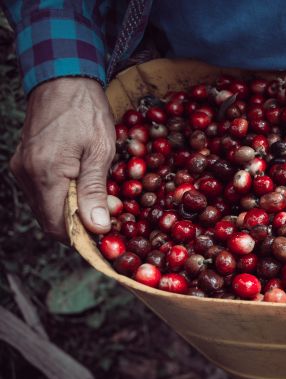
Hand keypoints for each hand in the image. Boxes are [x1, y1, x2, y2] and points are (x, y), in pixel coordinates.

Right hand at [10, 77, 115, 242]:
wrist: (62, 78)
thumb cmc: (87, 112)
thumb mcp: (100, 151)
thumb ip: (95, 191)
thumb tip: (97, 227)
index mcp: (45, 174)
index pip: (58, 226)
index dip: (82, 238)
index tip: (105, 239)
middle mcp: (26, 174)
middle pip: (50, 219)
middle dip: (80, 225)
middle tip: (109, 217)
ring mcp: (21, 167)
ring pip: (46, 206)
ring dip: (72, 211)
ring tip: (100, 200)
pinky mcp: (24, 161)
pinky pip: (42, 191)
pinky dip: (63, 196)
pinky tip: (85, 187)